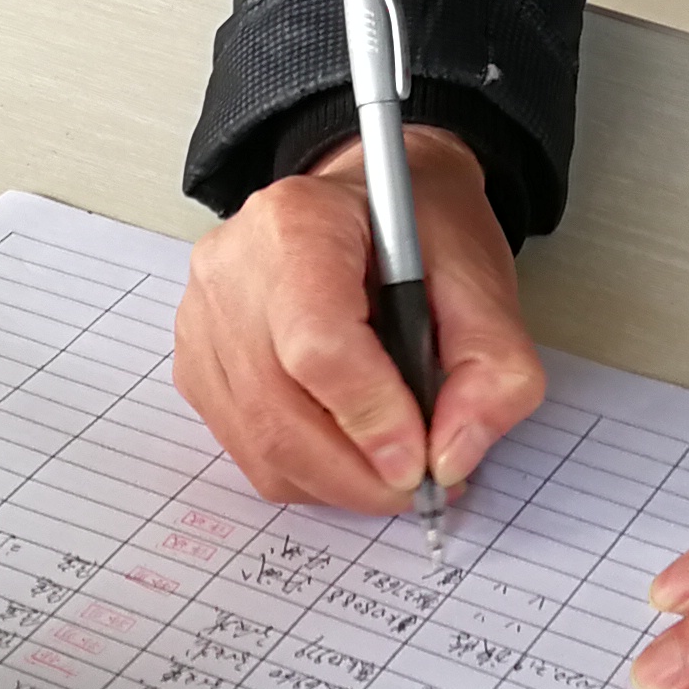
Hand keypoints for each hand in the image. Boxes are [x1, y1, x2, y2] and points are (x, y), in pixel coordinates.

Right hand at [176, 127, 549, 513]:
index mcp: (299, 224)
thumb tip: (453, 456)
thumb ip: (493, 366)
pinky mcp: (196, 365)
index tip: (422, 460)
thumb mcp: (484, 278)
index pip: (316, 346)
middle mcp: (232, 270)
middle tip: (422, 484)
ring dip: (337, 482)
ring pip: (260, 445)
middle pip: (278, 410)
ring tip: (395, 466)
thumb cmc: (419, 232)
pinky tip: (351, 447)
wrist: (373, 204)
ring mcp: (204, 321)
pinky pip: (247, 452)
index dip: (371, 417)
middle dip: (359, 473)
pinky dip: (307, 473)